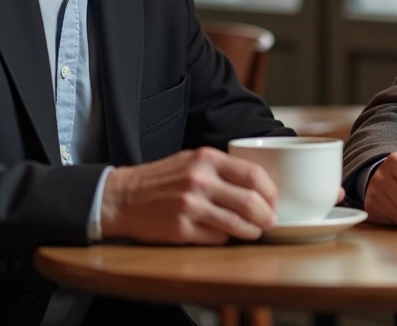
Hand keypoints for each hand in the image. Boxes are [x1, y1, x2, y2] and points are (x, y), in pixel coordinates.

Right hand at [100, 147, 277, 243]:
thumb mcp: (190, 160)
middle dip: (267, 215)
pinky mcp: (181, 229)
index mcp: (206, 158)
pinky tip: (226, 235)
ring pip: (237, 224)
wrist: (122, 197)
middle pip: (250, 201)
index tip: (274, 200)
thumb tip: (257, 185)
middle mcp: (200, 180)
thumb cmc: (160, 179)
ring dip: (252, 231)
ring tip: (255, 231)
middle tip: (271, 221)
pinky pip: (217, 238)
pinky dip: (226, 238)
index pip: (253, 174)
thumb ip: (221, 168)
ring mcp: (190, 206)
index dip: (270, 191)